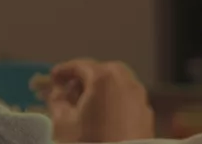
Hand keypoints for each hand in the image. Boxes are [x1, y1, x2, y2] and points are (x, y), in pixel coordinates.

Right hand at [39, 59, 154, 142]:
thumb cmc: (90, 142)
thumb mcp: (63, 123)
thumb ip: (57, 101)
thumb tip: (56, 93)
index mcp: (104, 78)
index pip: (80, 65)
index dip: (64, 70)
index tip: (54, 77)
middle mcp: (126, 82)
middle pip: (102, 71)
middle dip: (85, 77)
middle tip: (69, 90)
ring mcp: (140, 97)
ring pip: (118, 83)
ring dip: (101, 88)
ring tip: (86, 104)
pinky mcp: (146, 114)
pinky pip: (127, 98)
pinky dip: (114, 100)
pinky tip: (104, 116)